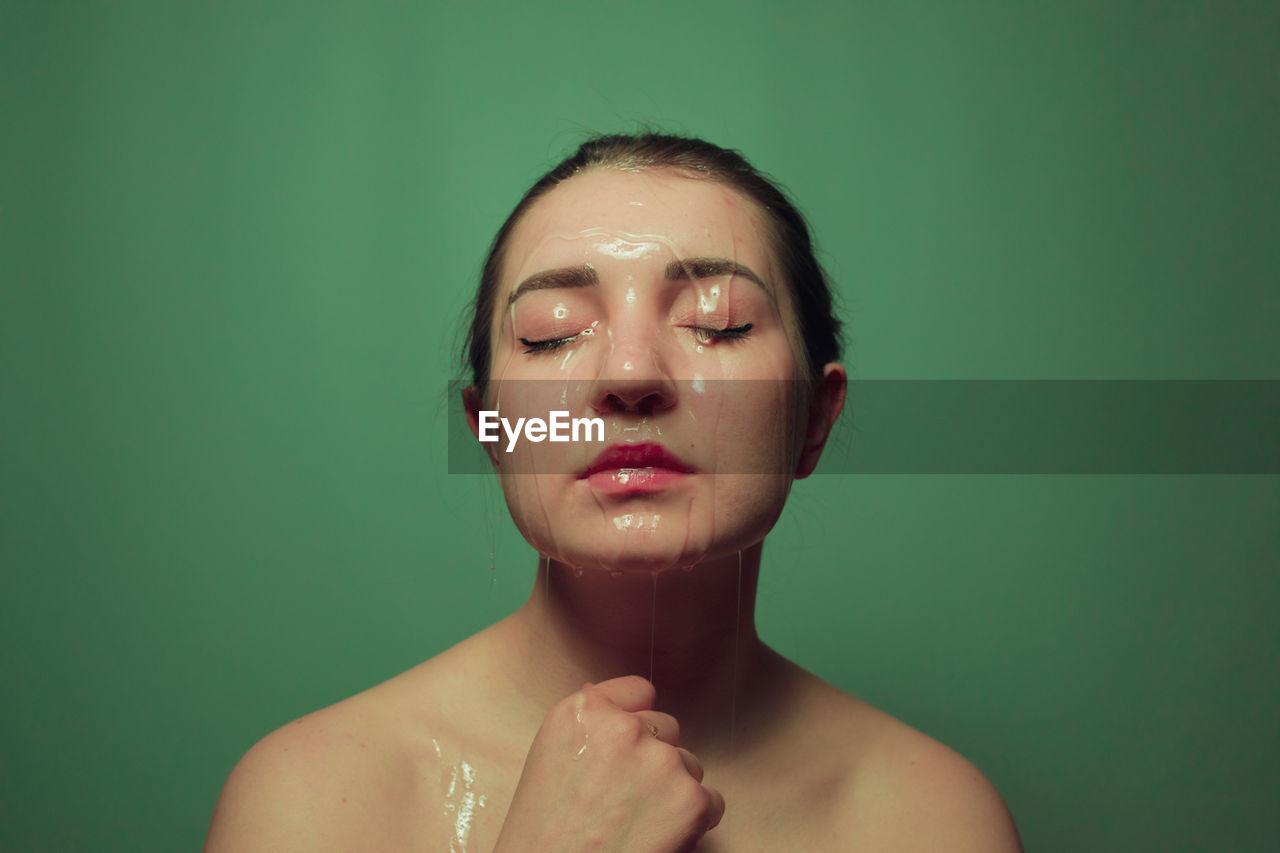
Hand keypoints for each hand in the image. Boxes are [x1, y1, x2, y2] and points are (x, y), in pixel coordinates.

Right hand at [493, 675, 724, 852]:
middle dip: (654, 759)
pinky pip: (713, 801)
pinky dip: (695, 821)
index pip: (639, 691)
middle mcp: (624, 728)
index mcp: (583, 712)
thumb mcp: (549, 759)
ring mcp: (661, 762)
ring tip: (637, 823)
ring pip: (689, 765)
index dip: (634, 722)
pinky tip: (660, 838)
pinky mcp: (691, 800)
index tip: (624, 750)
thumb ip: (588, 725)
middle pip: (667, 728)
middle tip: (623, 799)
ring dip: (673, 790)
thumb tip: (615, 701)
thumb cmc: (544, 836)